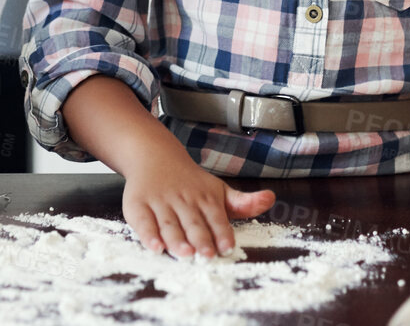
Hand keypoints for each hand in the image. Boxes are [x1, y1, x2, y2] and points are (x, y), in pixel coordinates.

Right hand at [120, 138, 275, 258]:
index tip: (226, 246)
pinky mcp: (138, 205)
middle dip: (200, 239)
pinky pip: (142, 222)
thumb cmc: (191, 182)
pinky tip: (155, 247)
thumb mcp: (219, 190)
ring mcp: (160, 202)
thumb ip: (243, 202)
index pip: (216, 217)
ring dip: (176, 239)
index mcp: (205, 197)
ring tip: (184, 253)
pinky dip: (148, 235)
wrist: (154, 155)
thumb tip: (271, 198)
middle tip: (206, 254)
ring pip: (169, 224)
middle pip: (192, 223)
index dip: (221, 232)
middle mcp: (183, 200)